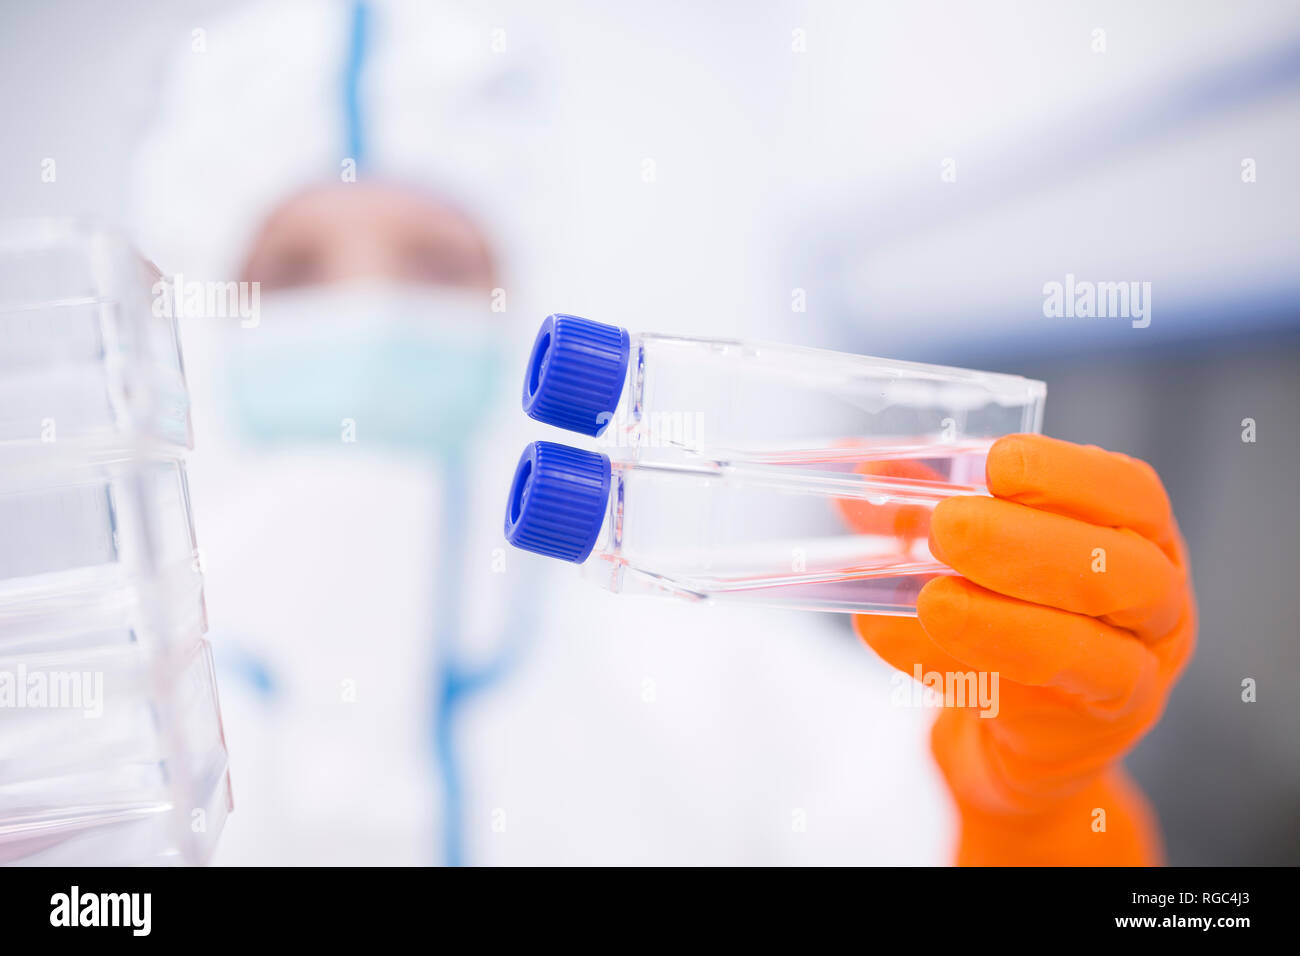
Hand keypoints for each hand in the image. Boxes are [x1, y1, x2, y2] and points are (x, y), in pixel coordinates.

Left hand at [855, 434, 1195, 864]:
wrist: (1022, 731)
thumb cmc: (1010, 615)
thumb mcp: (971, 549)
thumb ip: (928, 504)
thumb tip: (867, 461)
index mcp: (1139, 535)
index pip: (1131, 493)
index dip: (1068, 475)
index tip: (998, 463)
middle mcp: (1156, 604)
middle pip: (1126, 574)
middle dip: (1032, 546)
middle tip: (949, 528)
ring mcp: (1135, 678)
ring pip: (1095, 655)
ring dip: (1004, 622)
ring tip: (932, 599)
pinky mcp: (1086, 737)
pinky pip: (1035, 706)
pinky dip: (962, 671)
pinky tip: (902, 641)